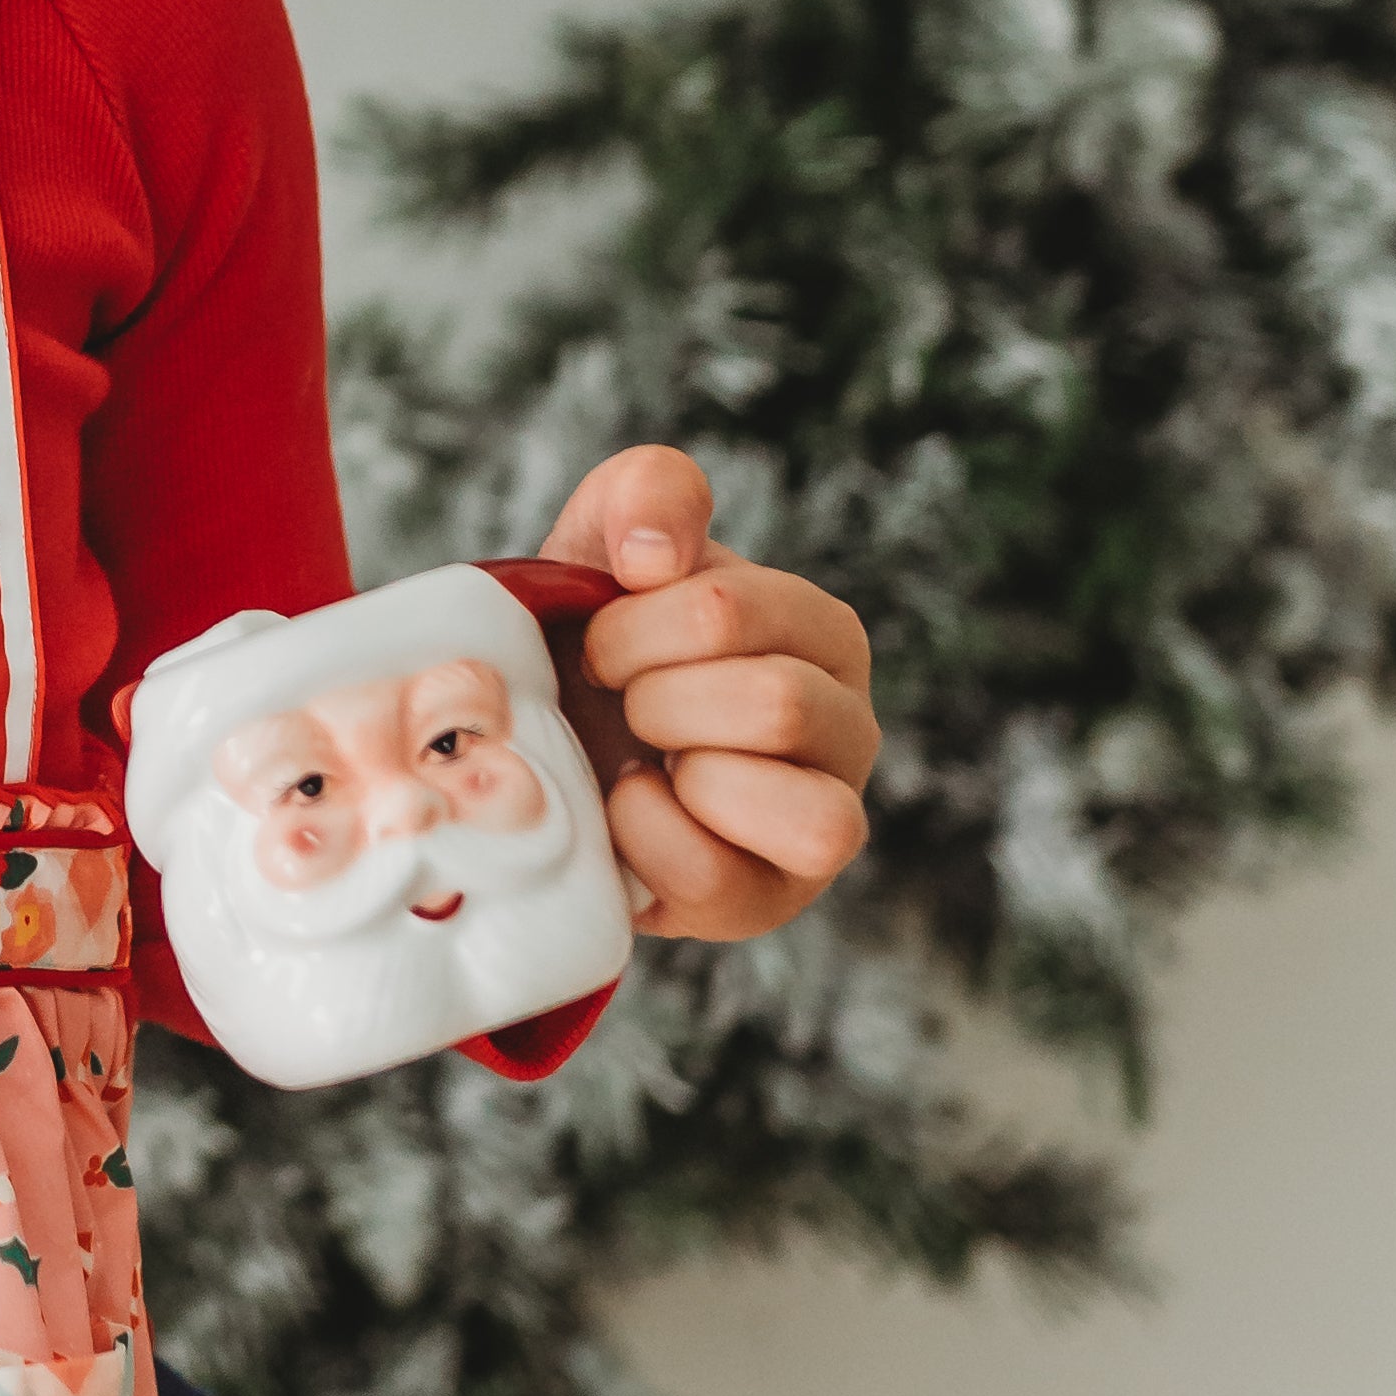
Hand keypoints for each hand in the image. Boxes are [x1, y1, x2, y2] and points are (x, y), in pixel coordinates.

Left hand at [543, 443, 876, 943]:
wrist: (544, 752)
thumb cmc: (591, 650)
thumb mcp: (600, 549)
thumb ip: (643, 496)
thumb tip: (656, 553)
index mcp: (822, 633)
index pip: (730, 610)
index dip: (632, 624)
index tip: (602, 642)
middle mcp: (851, 729)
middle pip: (776, 704)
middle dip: (655, 699)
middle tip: (620, 702)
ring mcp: (825, 824)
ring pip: (811, 814)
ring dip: (686, 775)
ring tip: (643, 760)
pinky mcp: (768, 899)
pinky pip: (723, 878)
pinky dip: (650, 838)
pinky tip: (626, 810)